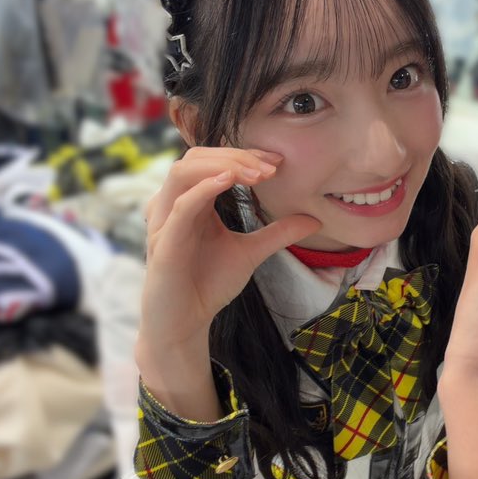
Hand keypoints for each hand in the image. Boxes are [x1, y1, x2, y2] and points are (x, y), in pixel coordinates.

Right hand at [139, 146, 320, 357]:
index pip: (213, 162)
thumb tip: (315, 219)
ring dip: (222, 166)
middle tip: (271, 167)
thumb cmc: (208, 285)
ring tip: (257, 174)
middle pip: (197, 157)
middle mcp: (174, 204)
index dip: (244, 155)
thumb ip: (278, 233)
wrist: (185, 323)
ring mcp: (164, 221)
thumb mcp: (251, 253)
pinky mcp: (162, 242)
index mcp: (192, 201)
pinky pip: (179, 207)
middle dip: (236, 156)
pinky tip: (228, 182)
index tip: (278, 162)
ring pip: (183, 172)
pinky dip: (202, 189)